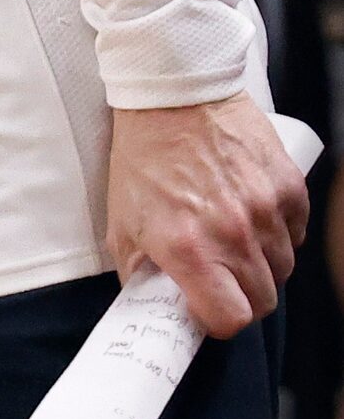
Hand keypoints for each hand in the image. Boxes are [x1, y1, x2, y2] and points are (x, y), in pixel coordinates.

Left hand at [105, 96, 307, 337]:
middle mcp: (233, 234)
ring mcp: (266, 210)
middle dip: (240, 297)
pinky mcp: (290, 187)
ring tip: (231, 241)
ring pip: (283, 269)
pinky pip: (296, 234)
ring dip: (260, 266)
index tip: (206, 311)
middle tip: (218, 278)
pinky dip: (278, 235)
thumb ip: (138, 269)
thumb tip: (151, 304)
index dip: (219, 321)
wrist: (173, 97)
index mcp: (188, 247)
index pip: (231, 317)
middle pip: (262, 300)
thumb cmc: (143, 157)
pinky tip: (250, 217)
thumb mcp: (121, 219)